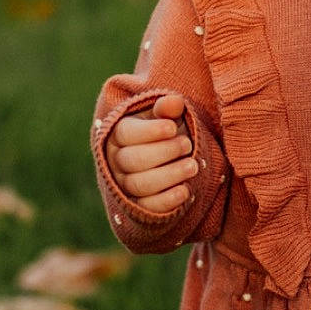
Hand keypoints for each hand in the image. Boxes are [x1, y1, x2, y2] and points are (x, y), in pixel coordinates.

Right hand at [106, 94, 199, 215]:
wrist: (172, 159)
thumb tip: (173, 103)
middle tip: (187, 145)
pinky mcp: (139, 206)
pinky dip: (167, 200)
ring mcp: (126, 185)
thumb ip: (169, 108)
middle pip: (132, 160)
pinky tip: (185, 191)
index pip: (126, 133)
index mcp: (119, 134)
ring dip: (169, 175)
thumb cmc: (167, 132)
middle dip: (163, 152)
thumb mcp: (167, 116)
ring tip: (193, 166)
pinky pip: (148, 207)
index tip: (172, 127)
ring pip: (140, 184)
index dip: (149, 131)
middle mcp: (118, 161)